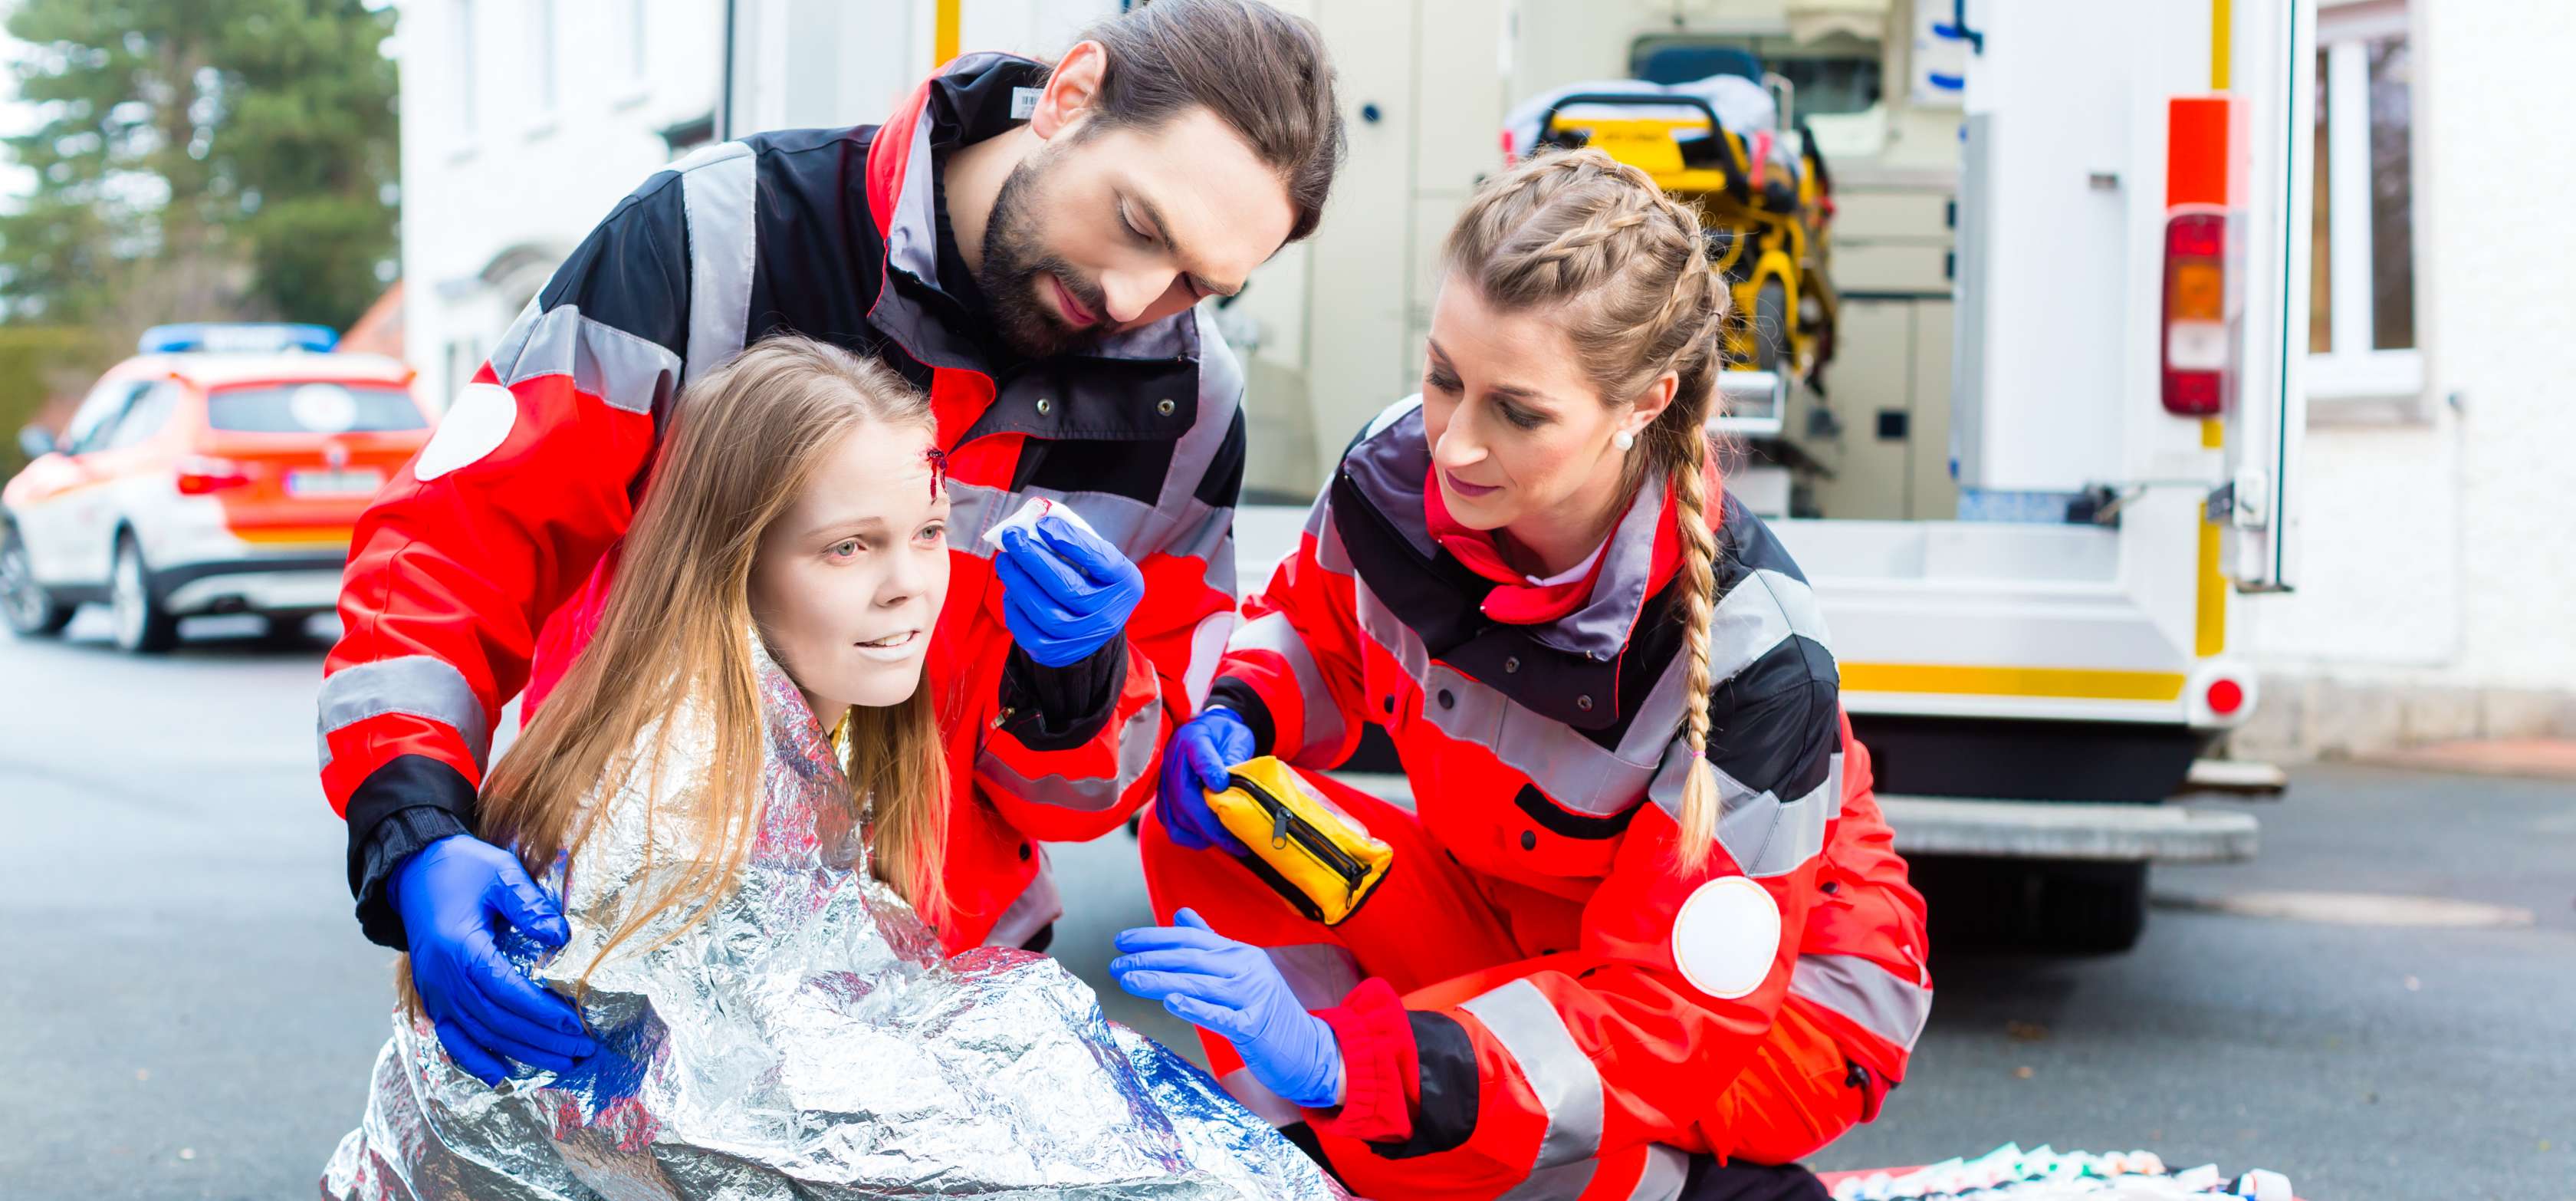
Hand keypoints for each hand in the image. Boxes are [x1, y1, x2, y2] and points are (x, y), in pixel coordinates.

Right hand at [394, 834, 596, 1084]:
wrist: (415, 871)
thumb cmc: (463, 869)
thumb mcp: (500, 873)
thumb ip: (530, 905)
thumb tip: (561, 937)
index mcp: (460, 948)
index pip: (505, 990)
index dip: (541, 1012)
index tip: (575, 1025)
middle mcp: (443, 978)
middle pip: (497, 1021)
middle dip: (542, 1040)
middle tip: (582, 1050)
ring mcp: (435, 992)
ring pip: (479, 1034)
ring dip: (520, 1053)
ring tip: (560, 1062)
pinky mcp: (433, 997)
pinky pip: (452, 1037)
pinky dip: (474, 1059)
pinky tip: (501, 1075)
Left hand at [996, 514, 1144, 668]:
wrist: (1094, 625)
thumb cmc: (1092, 580)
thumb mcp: (1098, 558)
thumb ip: (1075, 539)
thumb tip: (1036, 522)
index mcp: (1125, 584)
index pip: (1100, 560)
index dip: (1070, 541)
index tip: (1043, 524)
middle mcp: (1109, 615)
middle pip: (1068, 588)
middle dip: (1034, 559)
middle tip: (1013, 537)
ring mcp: (1084, 638)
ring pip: (1046, 613)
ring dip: (1019, 582)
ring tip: (1006, 560)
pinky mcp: (1058, 653)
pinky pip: (1029, 632)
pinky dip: (1015, 608)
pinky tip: (1011, 588)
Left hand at [1111, 908, 1343, 1108]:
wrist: (1309, 1048)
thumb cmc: (1267, 1012)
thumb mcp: (1241, 970)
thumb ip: (1211, 943)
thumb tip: (1181, 914)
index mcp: (1240, 953)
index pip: (1191, 938)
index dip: (1154, 937)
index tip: (1122, 942)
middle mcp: (1246, 968)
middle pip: (1190, 958)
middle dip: (1149, 959)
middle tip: (1116, 964)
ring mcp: (1252, 996)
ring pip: (1198, 983)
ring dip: (1159, 980)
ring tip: (1129, 980)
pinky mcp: (1255, 1026)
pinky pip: (1220, 1015)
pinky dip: (1195, 1007)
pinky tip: (1171, 1001)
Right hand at [1157, 707, 1255, 854]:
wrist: (1208, 729)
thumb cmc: (1225, 735)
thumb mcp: (1236, 738)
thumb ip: (1235, 760)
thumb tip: (1233, 790)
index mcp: (1194, 739)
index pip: (1200, 756)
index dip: (1210, 771)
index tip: (1222, 786)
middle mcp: (1174, 760)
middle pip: (1185, 798)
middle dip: (1210, 826)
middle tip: (1234, 841)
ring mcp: (1166, 780)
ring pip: (1176, 817)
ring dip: (1201, 835)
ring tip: (1226, 843)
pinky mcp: (1164, 797)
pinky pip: (1170, 823)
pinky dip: (1189, 837)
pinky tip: (1208, 840)